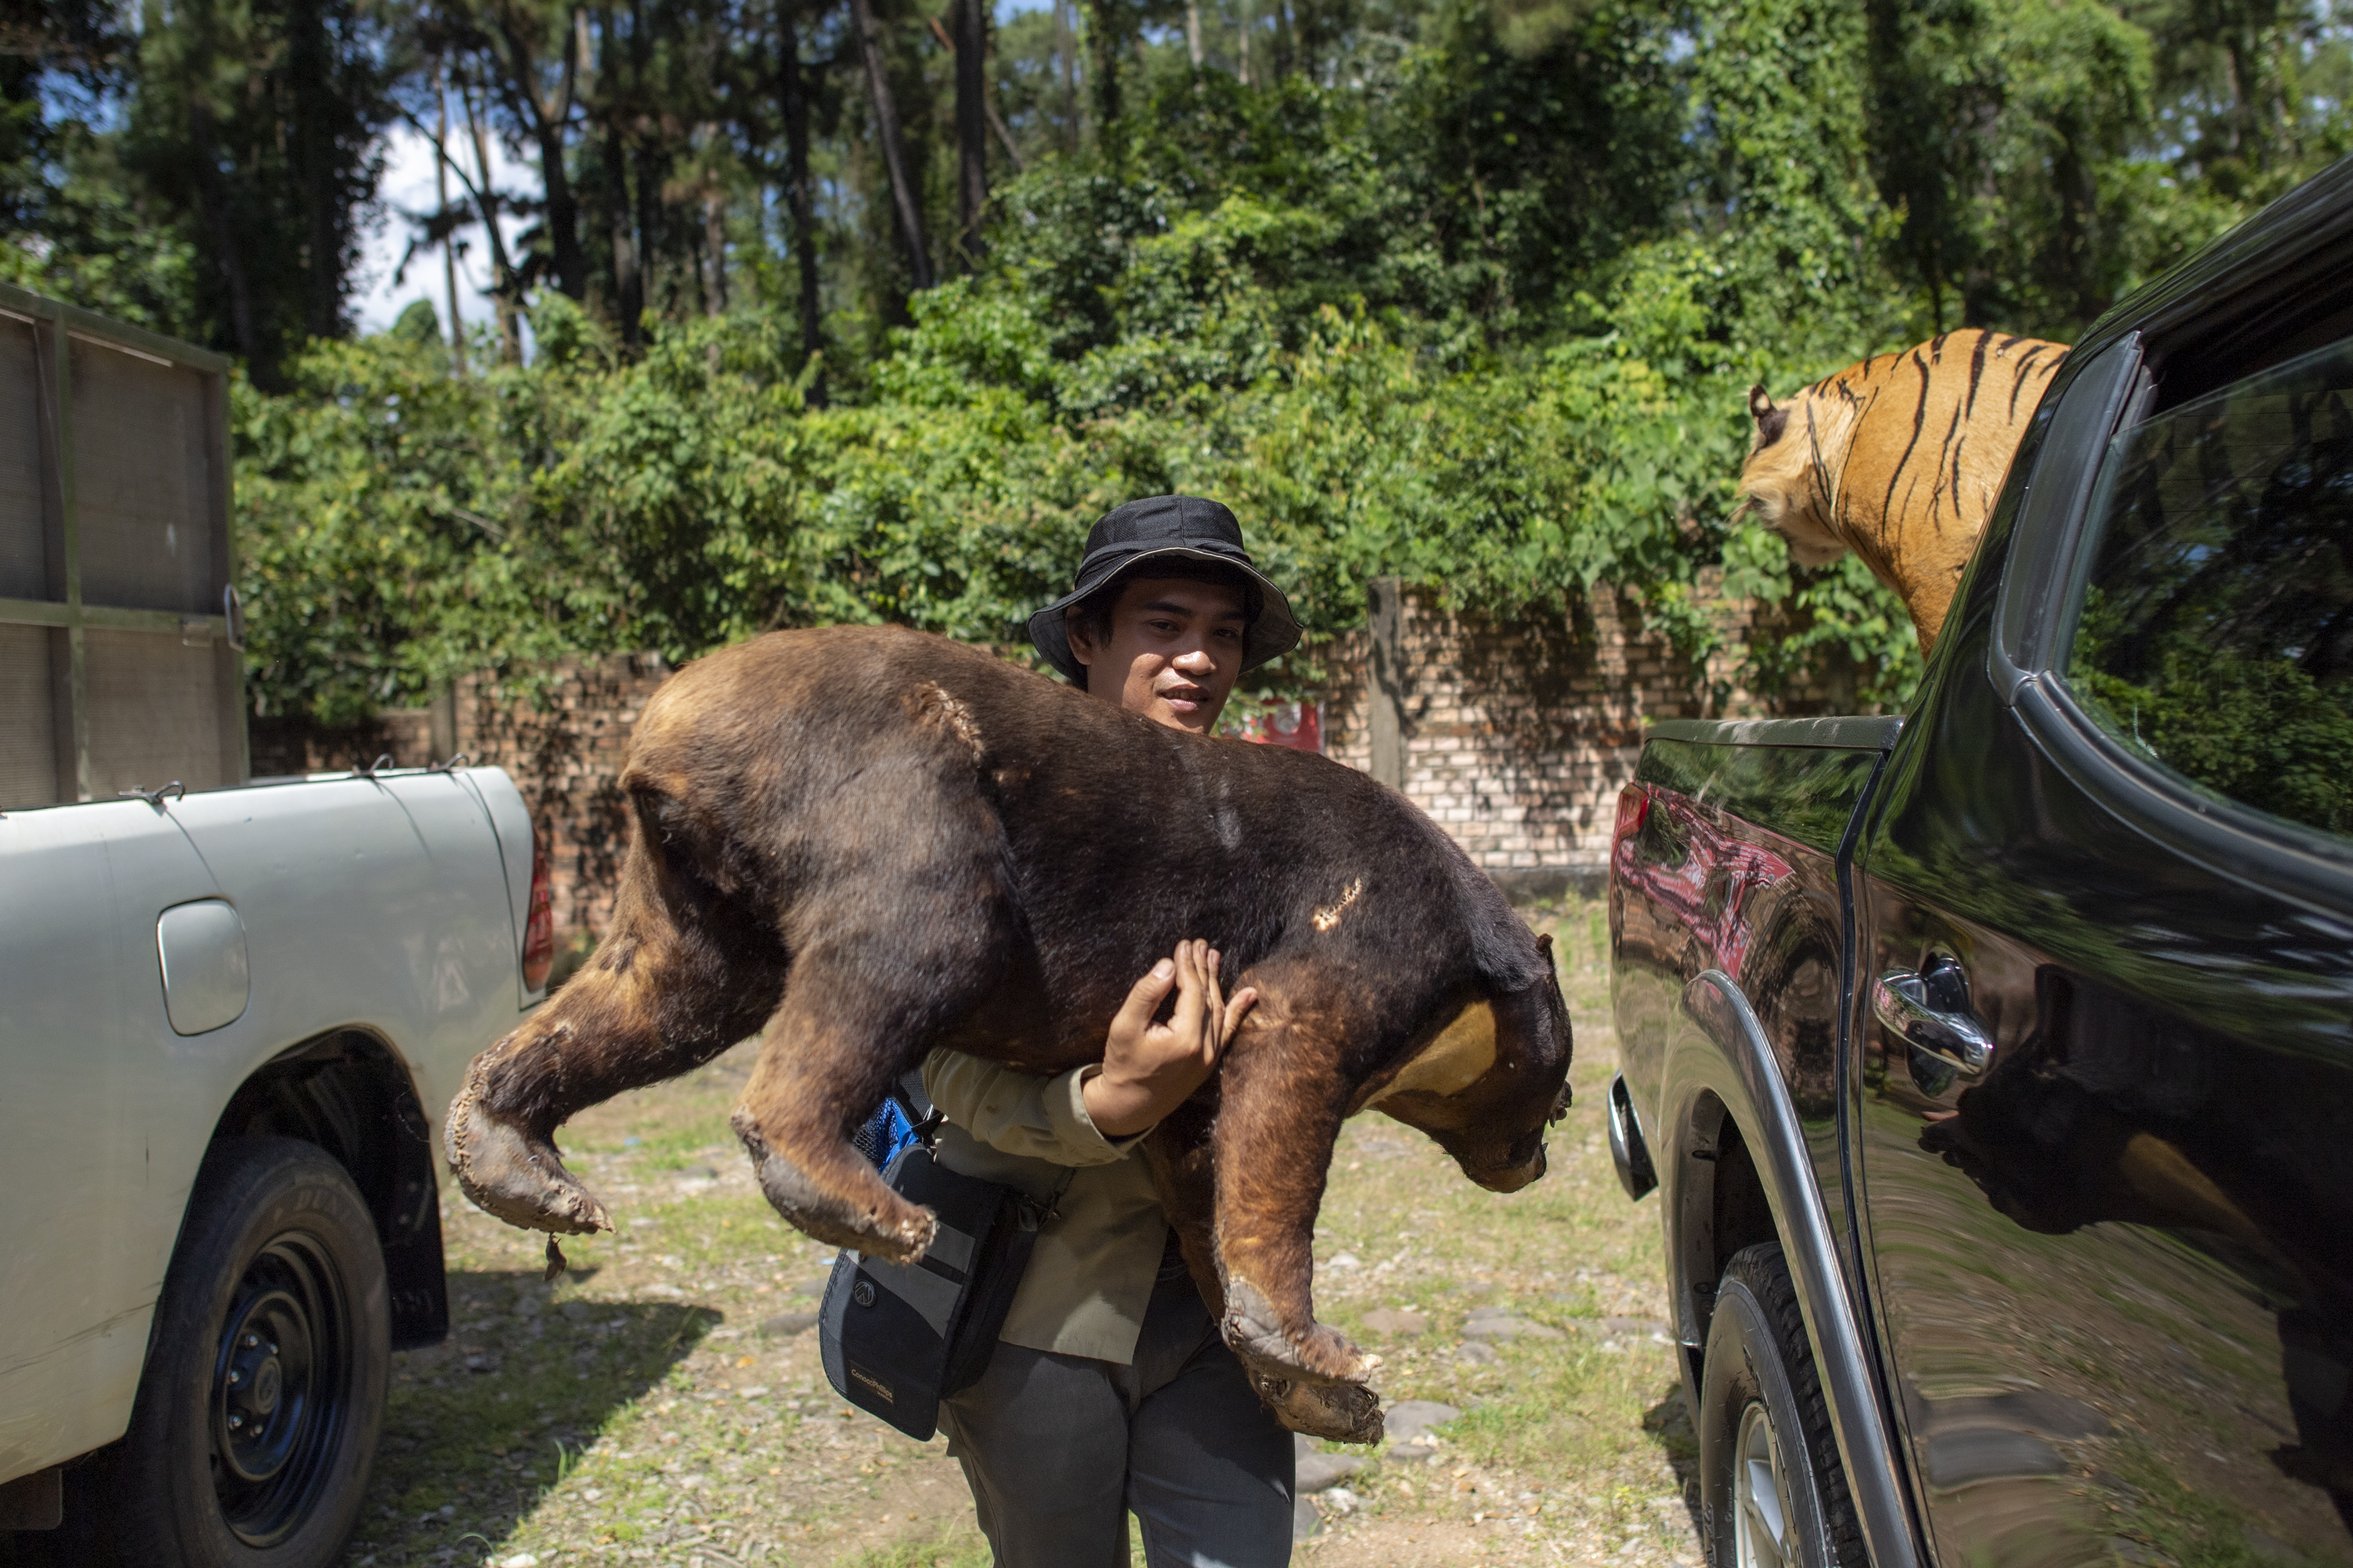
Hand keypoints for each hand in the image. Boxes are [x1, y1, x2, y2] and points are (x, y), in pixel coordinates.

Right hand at [1082, 939, 1257, 1138]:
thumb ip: (1146, 994)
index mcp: (1185, 1040)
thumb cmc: (1123, 1065)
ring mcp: (1211, 1057)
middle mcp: (1205, 1049)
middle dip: (1203, 968)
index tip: (1183, 944)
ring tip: (1213, 956)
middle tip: (1199, 943)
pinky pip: (1228, 1031)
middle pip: (1209, 998)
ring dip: (1216, 982)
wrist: (1130, 1105)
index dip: (1188, 966)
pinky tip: (1249, 993)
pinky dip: (1238, 1011)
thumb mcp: (1124, 1027)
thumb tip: (1167, 966)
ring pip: (1219, 1011)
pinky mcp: (1211, 1062)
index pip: (1192, 992)